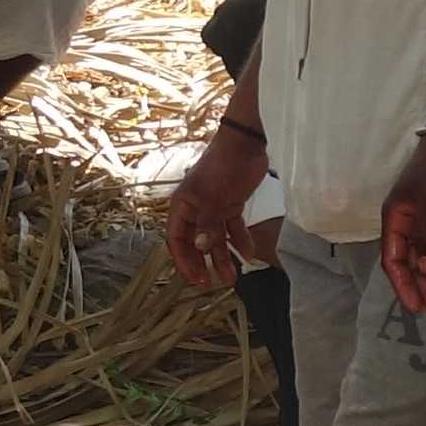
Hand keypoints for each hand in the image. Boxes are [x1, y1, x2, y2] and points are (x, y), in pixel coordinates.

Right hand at [166, 125, 270, 286]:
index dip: (184, 260)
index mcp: (183, 206)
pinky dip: (240, 240)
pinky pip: (233, 228)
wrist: (246, 143)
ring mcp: (214, 207)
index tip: (196, 278)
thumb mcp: (214, 197)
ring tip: (233, 277)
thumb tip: (201, 248)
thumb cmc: (223, 166)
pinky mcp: (231, 204)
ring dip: (223, 256)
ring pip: (215, 238)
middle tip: (212, 283)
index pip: (176, 239)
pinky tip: (248, 253)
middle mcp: (195, 209)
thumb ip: (208, 224)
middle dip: (203, 262)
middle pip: (195, 242)